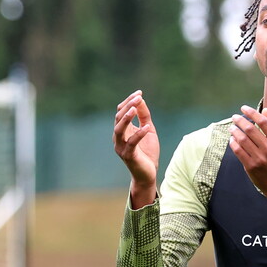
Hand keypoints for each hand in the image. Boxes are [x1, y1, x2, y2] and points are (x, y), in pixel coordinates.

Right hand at [113, 90, 159, 206]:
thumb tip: (141, 99)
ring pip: (119, 130)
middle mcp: (118, 137)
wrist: (148, 174)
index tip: (139, 93)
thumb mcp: (148, 130)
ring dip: (126, 118)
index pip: (121, 112)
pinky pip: (131, 143)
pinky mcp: (128, 156)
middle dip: (128, 106)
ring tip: (134, 108)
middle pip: (118, 118)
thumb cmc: (147, 152)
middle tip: (138, 98)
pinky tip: (147, 127)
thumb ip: (144, 116)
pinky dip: (139, 134)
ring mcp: (121, 147)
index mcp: (122, 130)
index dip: (129, 101)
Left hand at [229, 106, 266, 232]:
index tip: (243, 108)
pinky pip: (238, 151)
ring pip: (242, 139)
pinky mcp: (251, 167)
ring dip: (234, 131)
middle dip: (240, 121)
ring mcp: (259, 158)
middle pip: (250, 129)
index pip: (263, 122)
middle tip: (234, 118)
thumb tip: (265, 110)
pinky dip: (233, 143)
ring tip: (231, 128)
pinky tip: (232, 140)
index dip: (251, 113)